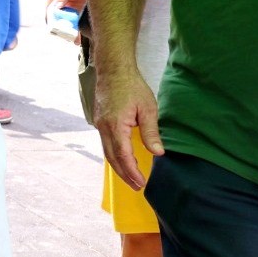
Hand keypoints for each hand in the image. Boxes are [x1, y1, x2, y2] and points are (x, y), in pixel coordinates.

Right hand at [93, 68, 162, 189]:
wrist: (113, 70)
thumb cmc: (132, 86)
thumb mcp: (148, 109)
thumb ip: (151, 133)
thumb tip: (158, 153)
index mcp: (116, 126)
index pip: (123, 156)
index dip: (132, 171)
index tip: (142, 182)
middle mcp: (104, 127)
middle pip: (112, 158)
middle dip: (124, 174)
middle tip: (137, 186)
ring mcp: (99, 124)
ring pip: (107, 152)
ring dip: (118, 166)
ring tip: (130, 177)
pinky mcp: (100, 121)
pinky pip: (105, 143)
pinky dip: (114, 155)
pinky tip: (122, 158)